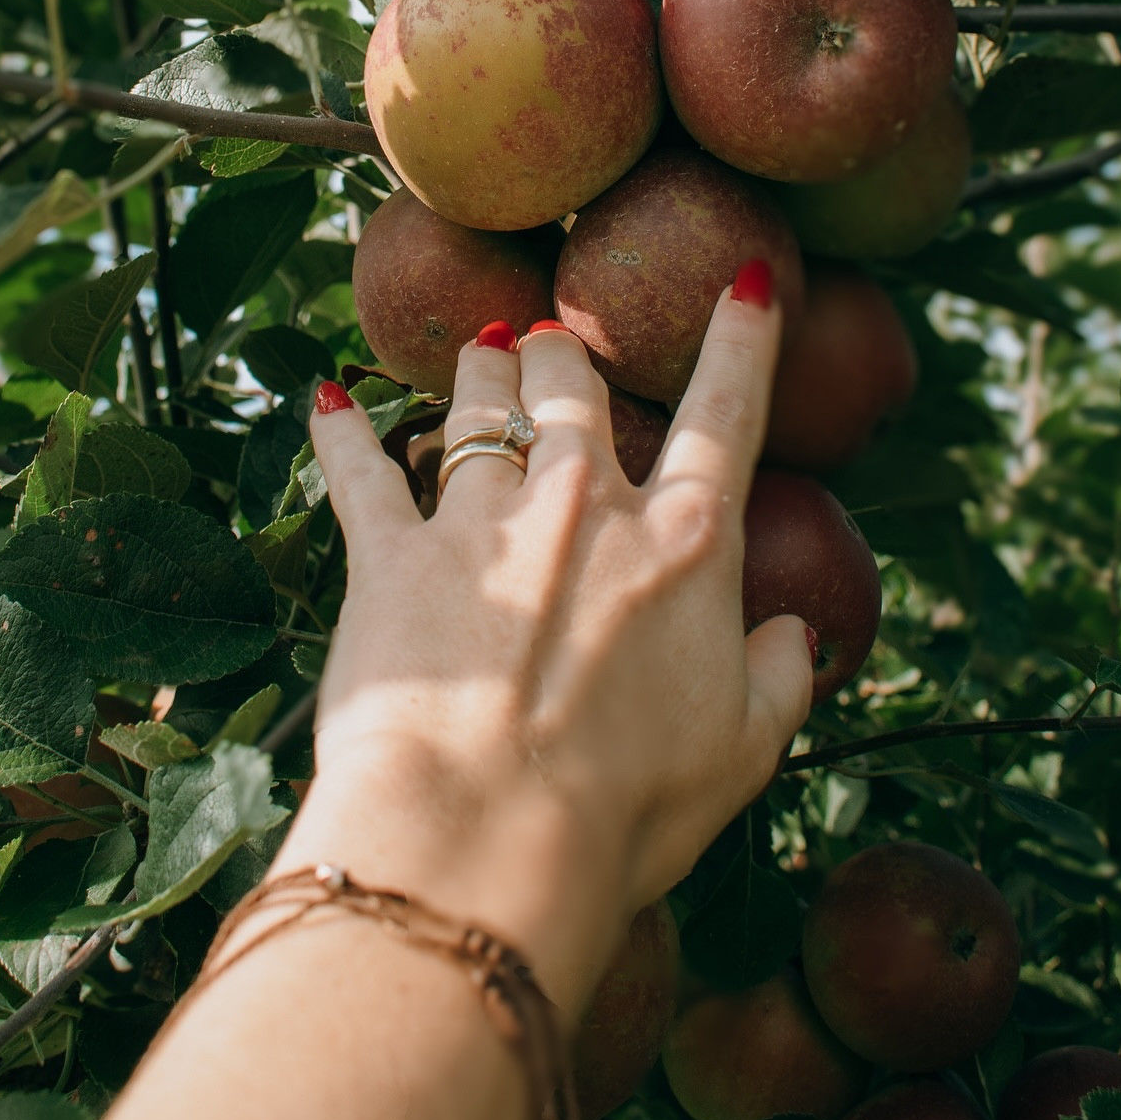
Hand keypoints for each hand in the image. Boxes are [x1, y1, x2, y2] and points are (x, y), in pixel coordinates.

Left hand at [273, 260, 813, 1011]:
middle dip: (568, 353)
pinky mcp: (391, 555)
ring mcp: (483, 522)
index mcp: (685, 548)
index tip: (745, 281)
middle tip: (556, 345)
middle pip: (578, 385)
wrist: (484, 839)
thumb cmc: (624, 810)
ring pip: (481, 404)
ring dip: (483, 370)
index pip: (727, 414)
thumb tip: (798, 636)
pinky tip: (322, 394)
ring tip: (482, 348)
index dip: (743, 341)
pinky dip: (338, 429)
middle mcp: (587, 507)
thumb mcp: (744, 755)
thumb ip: (781, 679)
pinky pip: (361, 469)